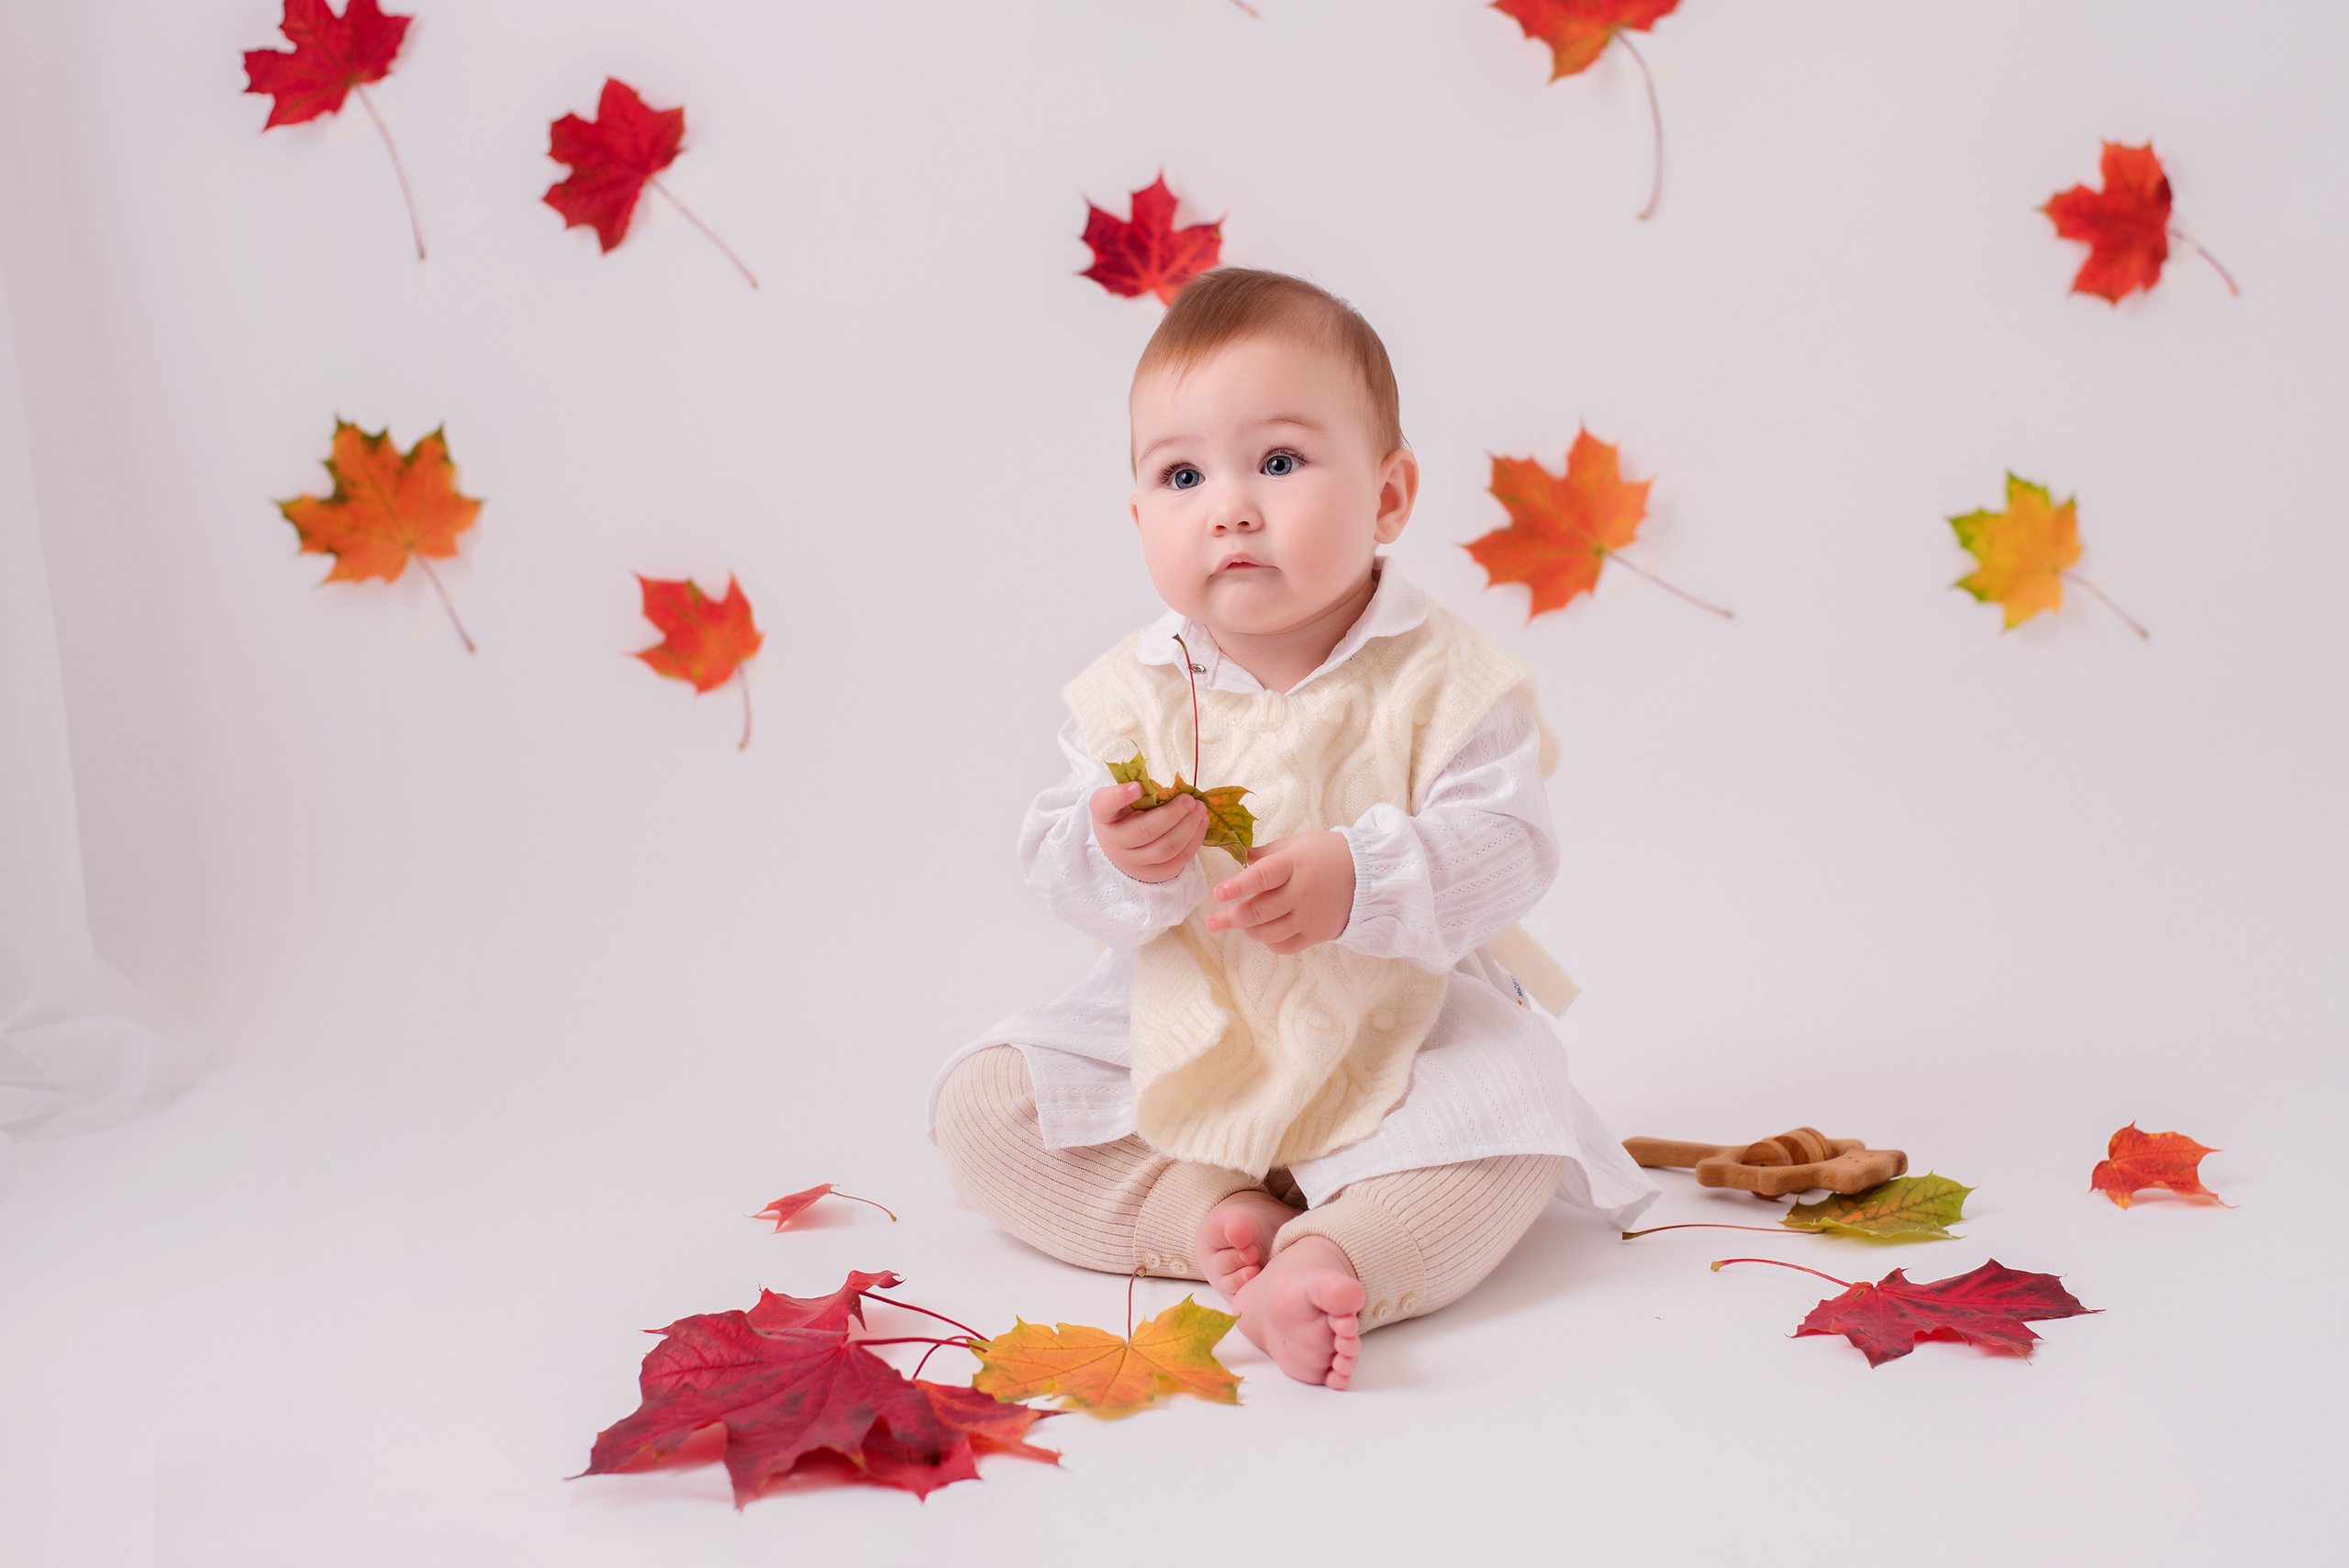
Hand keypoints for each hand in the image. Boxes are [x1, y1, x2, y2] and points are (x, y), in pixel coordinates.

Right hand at [1090, 781, 1210, 883]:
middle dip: (1173, 814)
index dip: (1120, 796)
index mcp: (1104, 815)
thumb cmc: (1127, 815)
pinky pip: (1178, 861)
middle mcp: (1114, 842)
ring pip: (1165, 849)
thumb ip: (1143, 791)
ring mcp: (1132, 862)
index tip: (1137, 787)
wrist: (1121, 847)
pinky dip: (1194, 841)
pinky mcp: (1153, 874)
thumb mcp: (1125, 800)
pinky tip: (1201, 823)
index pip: (1104, 805)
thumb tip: (1177, 788)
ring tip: (1200, 810)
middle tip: (1189, 800)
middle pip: (1145, 831)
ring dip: (1188, 828)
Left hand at [1203, 829, 1354, 954]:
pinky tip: (1263, 933)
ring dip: (1248, 929)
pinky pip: (1285, 945)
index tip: (1218, 893)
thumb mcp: (1297, 844)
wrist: (1368, 874)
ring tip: (1239, 923)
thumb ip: (1266, 853)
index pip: (1261, 877)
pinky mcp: (1317, 934)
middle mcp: (1302, 892)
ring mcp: (1309, 916)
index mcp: (1295, 864)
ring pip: (1268, 932)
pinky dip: (1269, 941)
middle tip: (1212, 922)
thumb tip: (1238, 855)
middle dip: (1230, 918)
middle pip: (1259, 911)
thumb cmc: (1328, 853)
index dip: (1237, 886)